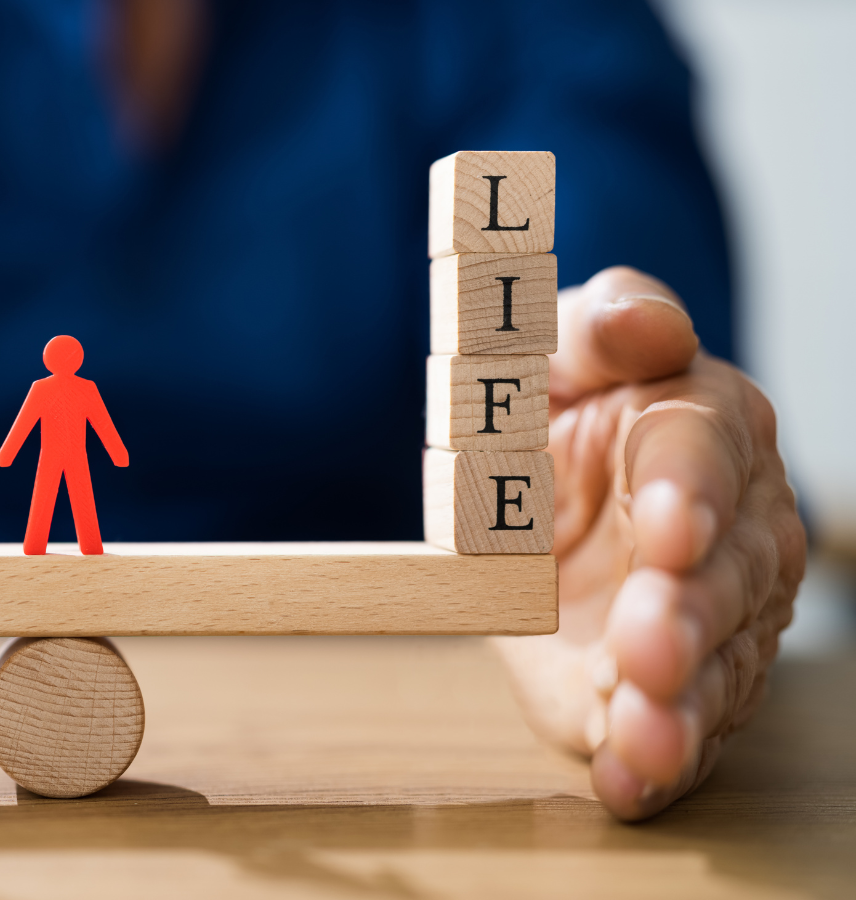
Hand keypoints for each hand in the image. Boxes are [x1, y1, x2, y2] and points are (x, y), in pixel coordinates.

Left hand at [492, 266, 804, 819]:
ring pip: (711, 668)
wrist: (527, 481)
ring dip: (678, 709)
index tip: (669, 526)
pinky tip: (626, 785)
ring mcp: (700, 617)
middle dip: (686, 617)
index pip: (705, 457)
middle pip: (720, 577)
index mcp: (702, 428)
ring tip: (641, 737)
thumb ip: (603, 324)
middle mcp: (727, 531)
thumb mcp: (559, 343)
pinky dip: (651, 764)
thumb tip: (644, 320)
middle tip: (647, 647)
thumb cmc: (559, 401)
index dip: (689, 493)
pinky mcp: (658, 686)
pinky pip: (671, 729)